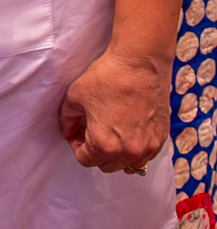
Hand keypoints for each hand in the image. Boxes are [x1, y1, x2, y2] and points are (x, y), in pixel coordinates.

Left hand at [58, 47, 169, 174]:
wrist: (140, 62)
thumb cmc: (108, 76)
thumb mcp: (75, 97)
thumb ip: (68, 120)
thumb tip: (69, 131)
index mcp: (104, 144)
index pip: (85, 160)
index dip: (76, 146)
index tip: (77, 133)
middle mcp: (128, 151)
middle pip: (106, 165)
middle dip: (95, 152)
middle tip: (91, 132)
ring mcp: (148, 146)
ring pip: (128, 164)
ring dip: (116, 154)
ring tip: (110, 132)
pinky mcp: (161, 138)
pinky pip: (145, 155)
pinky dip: (134, 149)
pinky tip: (127, 130)